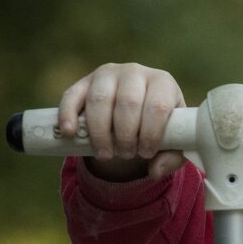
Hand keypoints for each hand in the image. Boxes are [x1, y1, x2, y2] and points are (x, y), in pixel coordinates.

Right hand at [58, 62, 186, 180]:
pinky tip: (70, 133)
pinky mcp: (84, 82)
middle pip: (128, 103)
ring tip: (105, 154)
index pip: (157, 105)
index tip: (146, 152)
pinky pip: (72, 96)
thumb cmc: (159, 125)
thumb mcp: (174, 140)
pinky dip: (68, 115)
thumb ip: (172, 158)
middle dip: (126, 136)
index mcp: (162, 82)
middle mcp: (135, 72)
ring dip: (100, 132)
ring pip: (100, 100)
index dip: (150, 133)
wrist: (136, 110)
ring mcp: (108, 74)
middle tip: (126, 154)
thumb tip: (155, 171)